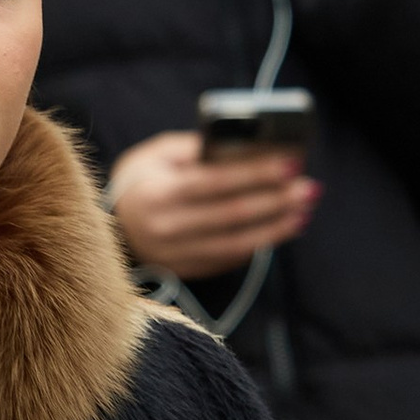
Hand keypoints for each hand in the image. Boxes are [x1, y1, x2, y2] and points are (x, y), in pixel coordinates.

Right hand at [107, 132, 319, 281]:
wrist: (111, 225)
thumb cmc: (141, 180)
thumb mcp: (158, 154)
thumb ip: (197, 148)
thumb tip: (246, 148)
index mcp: (157, 193)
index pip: (216, 182)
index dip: (257, 172)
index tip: (291, 162)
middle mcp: (166, 228)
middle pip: (233, 214)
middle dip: (276, 200)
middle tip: (309, 187)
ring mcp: (176, 255)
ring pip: (237, 243)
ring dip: (276, 226)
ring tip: (304, 210)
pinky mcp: (186, 271)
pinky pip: (230, 259)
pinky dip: (259, 243)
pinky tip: (281, 228)